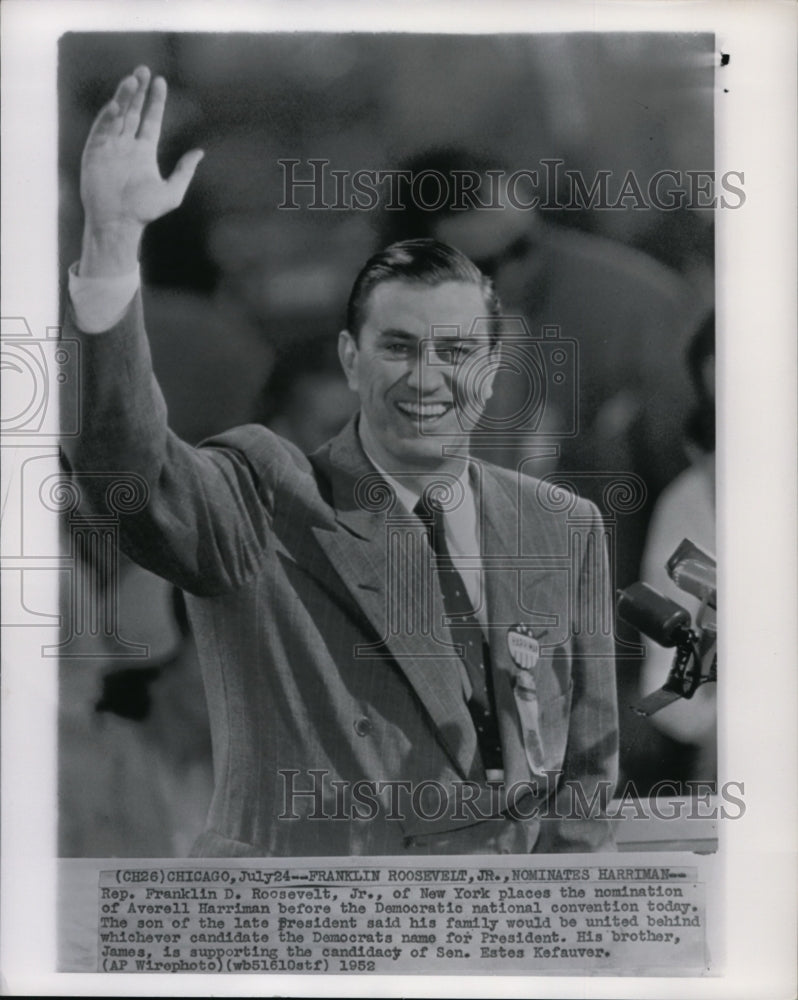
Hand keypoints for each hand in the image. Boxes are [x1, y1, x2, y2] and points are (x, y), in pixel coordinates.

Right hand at [79, 66, 203, 274]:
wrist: (119, 223)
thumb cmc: (145, 211)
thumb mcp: (172, 192)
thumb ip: (184, 171)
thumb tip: (200, 152)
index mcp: (144, 151)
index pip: (151, 119)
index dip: (155, 101)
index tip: (160, 81)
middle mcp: (126, 145)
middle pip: (133, 111)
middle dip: (138, 91)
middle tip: (144, 70)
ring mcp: (110, 146)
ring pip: (117, 115)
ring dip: (124, 97)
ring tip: (132, 79)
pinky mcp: (94, 152)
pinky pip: (102, 129)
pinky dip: (108, 116)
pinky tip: (116, 105)